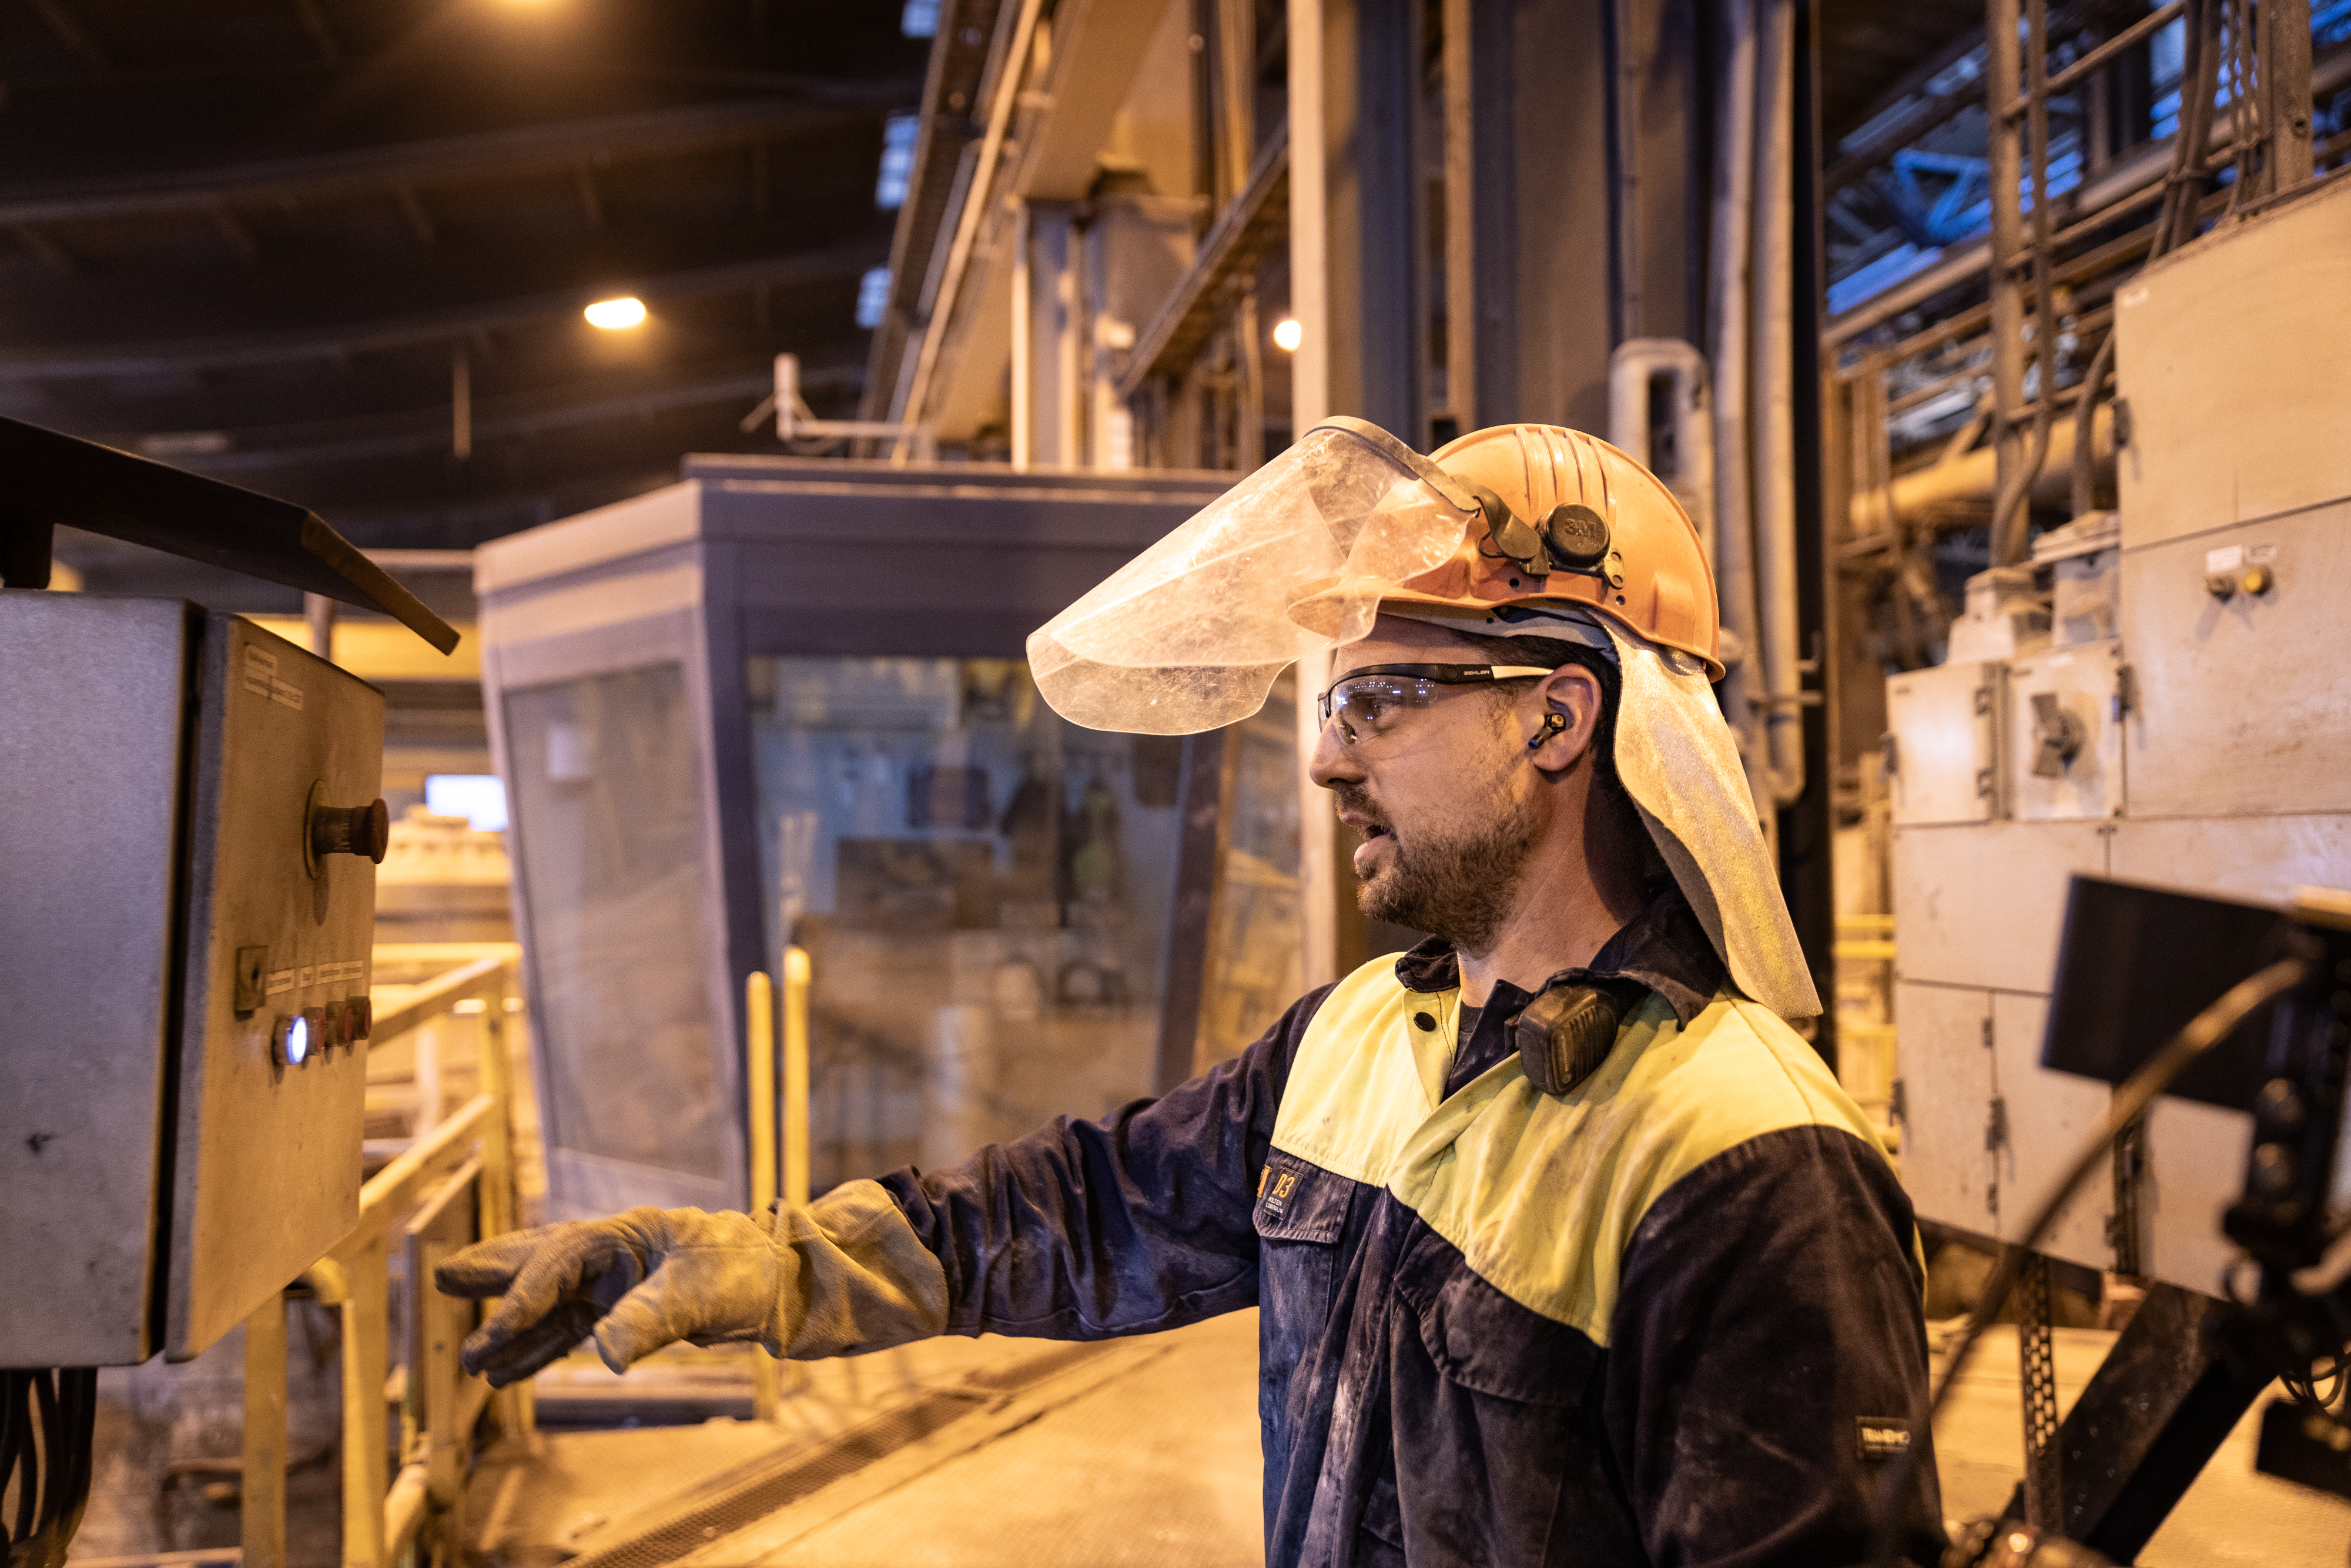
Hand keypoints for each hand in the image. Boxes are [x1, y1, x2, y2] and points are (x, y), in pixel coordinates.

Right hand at [435, 1207, 782, 1386]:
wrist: (777, 1283)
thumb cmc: (743, 1273)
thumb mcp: (701, 1295)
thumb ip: (651, 1320)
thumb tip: (604, 1354)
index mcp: (626, 1234)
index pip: (559, 1260)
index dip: (521, 1298)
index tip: (489, 1337)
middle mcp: (612, 1253)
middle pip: (540, 1262)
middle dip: (494, 1276)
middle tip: (442, 1280)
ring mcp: (614, 1281)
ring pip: (549, 1301)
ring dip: (511, 1328)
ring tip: (470, 1357)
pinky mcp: (622, 1308)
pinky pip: (568, 1328)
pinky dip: (538, 1349)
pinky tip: (508, 1373)